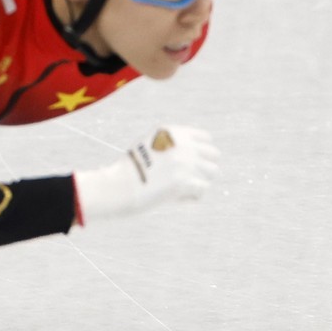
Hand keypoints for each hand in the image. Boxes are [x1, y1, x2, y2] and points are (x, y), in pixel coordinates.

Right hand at [73, 125, 216, 225]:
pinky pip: (202, 189)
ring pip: (212, 172)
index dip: (201, 153)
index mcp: (172, 132)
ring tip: (184, 189)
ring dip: (200, 180)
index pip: (205, 138)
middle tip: (189, 178)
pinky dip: (192, 196)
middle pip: (213, 154)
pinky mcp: (183, 181)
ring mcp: (184, 162)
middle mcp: (181, 144)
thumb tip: (196, 153)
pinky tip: (177, 198)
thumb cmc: (130, 170)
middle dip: (204, 167)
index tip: (192, 164)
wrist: (118, 186)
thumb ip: (171, 144)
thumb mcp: (148, 145)